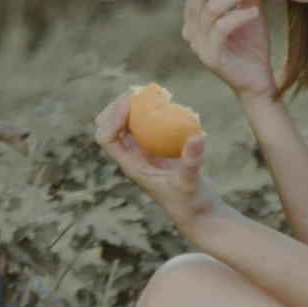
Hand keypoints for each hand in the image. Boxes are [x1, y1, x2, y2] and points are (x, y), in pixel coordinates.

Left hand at [93, 94, 222, 237]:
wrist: (201, 214)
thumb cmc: (192, 204)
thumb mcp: (190, 183)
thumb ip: (191, 162)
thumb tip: (196, 137)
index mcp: (132, 167)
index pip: (106, 140)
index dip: (112, 120)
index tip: (130, 106)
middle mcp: (134, 158)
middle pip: (109, 127)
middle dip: (116, 108)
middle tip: (135, 94)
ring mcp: (145, 153)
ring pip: (126, 124)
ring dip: (132, 106)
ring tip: (148, 92)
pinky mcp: (159, 149)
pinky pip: (147, 125)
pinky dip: (151, 111)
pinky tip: (166, 102)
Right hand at [183, 0, 277, 102]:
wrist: (257, 79)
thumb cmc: (251, 43)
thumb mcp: (247, 7)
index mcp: (194, 12)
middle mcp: (190, 26)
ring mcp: (197, 42)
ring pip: (211, 7)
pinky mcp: (210, 56)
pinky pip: (221, 28)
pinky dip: (239, 16)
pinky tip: (255, 12)